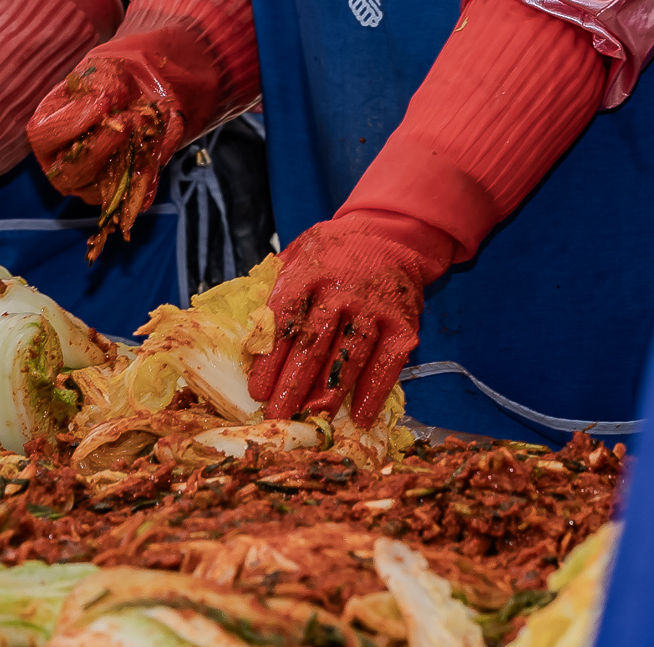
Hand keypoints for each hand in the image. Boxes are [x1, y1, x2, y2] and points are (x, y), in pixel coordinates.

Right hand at [28, 33, 214, 238]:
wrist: (138, 96)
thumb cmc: (108, 85)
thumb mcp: (102, 73)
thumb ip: (105, 85)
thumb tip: (116, 101)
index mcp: (46, 134)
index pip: (44, 136)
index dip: (73, 121)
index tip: (104, 101)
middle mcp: (62, 167)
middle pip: (73, 171)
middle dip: (103, 145)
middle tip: (129, 120)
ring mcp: (91, 186)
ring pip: (108, 185)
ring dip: (133, 152)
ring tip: (147, 121)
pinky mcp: (122, 192)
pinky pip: (141, 186)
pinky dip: (158, 154)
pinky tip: (168, 127)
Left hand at [247, 216, 441, 427]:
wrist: (391, 234)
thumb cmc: (334, 251)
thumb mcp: (299, 252)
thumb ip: (275, 286)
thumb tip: (250, 332)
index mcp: (310, 273)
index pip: (284, 320)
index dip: (270, 359)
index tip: (257, 391)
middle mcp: (342, 290)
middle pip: (313, 343)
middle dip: (293, 384)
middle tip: (278, 416)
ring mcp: (375, 308)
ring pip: (349, 356)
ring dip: (330, 393)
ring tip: (312, 419)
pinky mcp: (403, 323)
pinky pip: (388, 363)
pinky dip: (374, 391)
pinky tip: (360, 416)